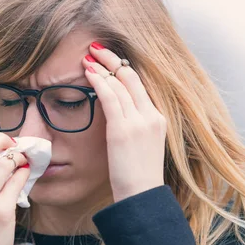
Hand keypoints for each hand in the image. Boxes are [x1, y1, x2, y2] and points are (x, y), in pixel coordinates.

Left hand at [83, 43, 166, 202]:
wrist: (142, 196)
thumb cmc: (138, 177)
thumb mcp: (141, 147)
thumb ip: (133, 128)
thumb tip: (116, 118)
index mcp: (158, 119)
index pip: (140, 85)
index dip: (123, 69)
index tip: (109, 59)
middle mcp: (152, 115)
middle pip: (132, 77)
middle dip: (112, 60)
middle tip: (96, 48)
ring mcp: (139, 121)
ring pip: (119, 84)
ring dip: (101, 68)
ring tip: (87, 58)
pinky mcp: (124, 129)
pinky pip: (110, 97)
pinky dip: (98, 81)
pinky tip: (88, 73)